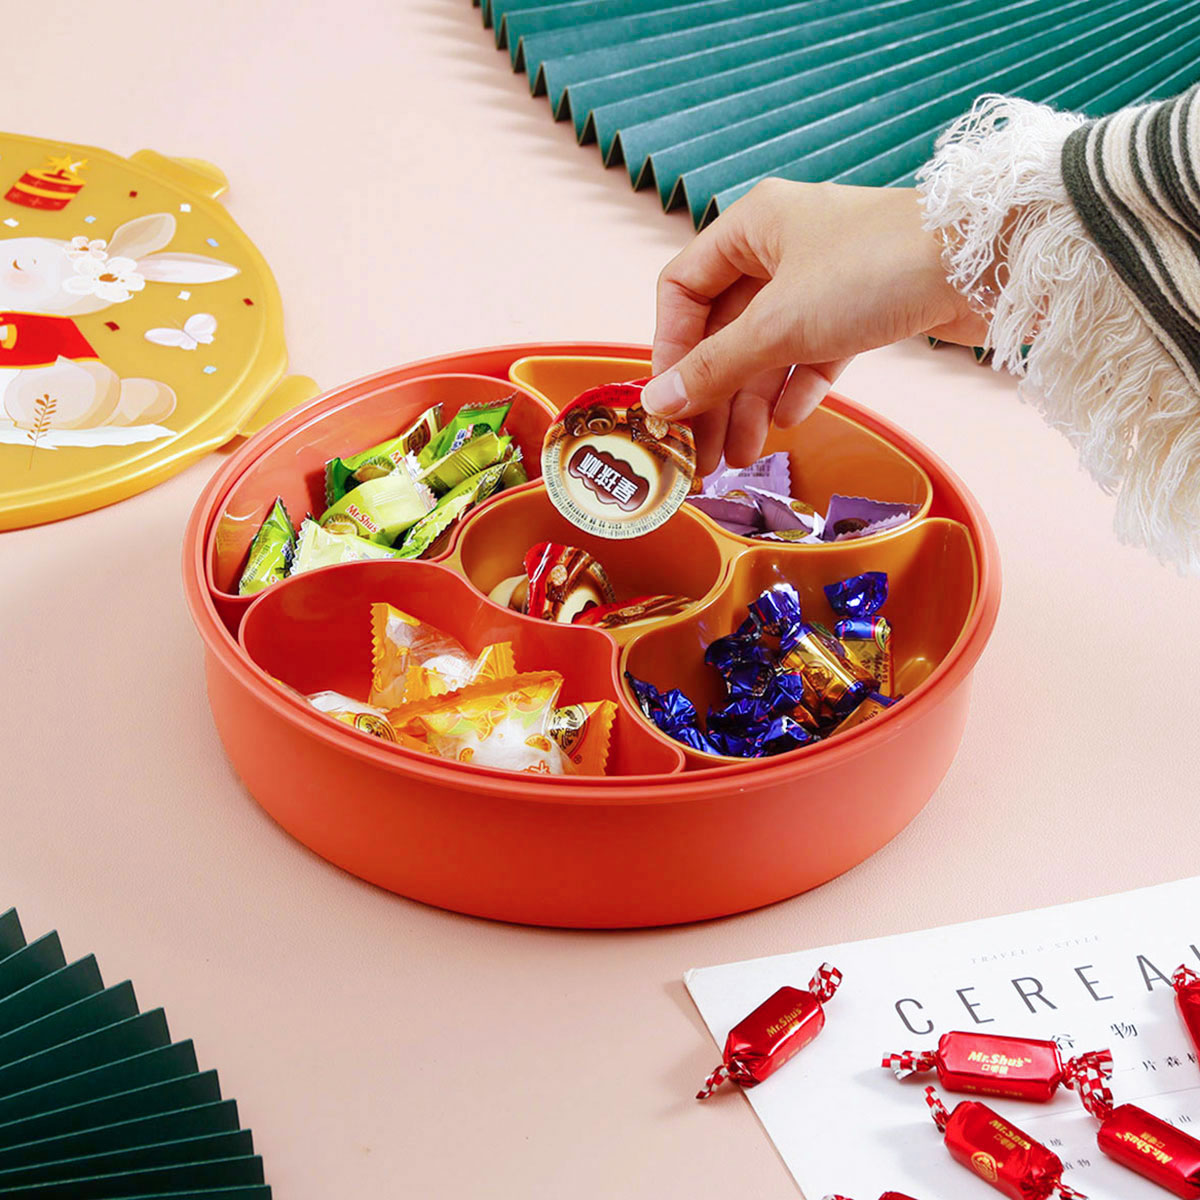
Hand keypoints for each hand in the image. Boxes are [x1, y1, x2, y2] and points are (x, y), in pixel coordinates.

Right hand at [642, 179, 986, 473]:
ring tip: (739, 456)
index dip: (669, 347)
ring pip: (768, 348)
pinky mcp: (862, 310)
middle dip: (711, 393)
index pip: (683, 289)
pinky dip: (796, 388)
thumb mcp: (779, 323)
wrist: (988, 264)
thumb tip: (659, 403)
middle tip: (700, 451)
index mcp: (752, 227)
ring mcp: (824, 280)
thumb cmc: (876, 269)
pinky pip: (812, 354)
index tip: (667, 402)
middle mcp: (783, 248)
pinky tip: (787, 421)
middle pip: (725, 329)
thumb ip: (715, 367)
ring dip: (749, 403)